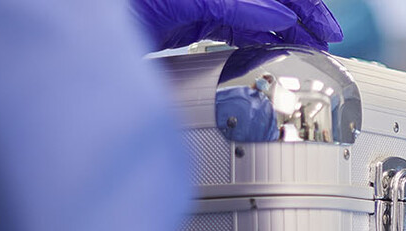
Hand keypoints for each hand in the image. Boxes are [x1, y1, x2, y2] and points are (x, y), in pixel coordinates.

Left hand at [131, 0, 343, 51]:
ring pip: (256, 14)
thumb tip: (281, 13)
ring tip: (309, 50)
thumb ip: (235, 5)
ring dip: (285, 31)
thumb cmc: (115, 5)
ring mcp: (200, 3)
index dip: (306, 4)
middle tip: (326, 43)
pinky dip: (258, 39)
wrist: (79, 20)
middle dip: (301, 17)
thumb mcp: (184, 1)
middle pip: (269, 0)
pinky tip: (274, 48)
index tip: (327, 28)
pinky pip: (235, 28)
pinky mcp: (187, 22)